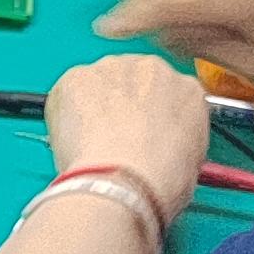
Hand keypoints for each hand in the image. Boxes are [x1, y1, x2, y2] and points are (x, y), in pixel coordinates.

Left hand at [44, 54, 207, 224]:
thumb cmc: (159, 183)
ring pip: (98, 85)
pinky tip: (72, 143)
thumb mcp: (189, 166)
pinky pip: (67, 93)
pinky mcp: (77, 77)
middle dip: (119, 109)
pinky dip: (64, 115)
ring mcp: (113, 69)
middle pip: (131, 83)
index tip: (138, 139)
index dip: (149, 120)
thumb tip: (158, 152)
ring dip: (91, 110)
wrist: (124, 183)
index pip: (166, 96)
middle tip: (109, 143)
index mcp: (188, 91)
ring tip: (89, 148)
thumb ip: (175, 144)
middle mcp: (153, 70)